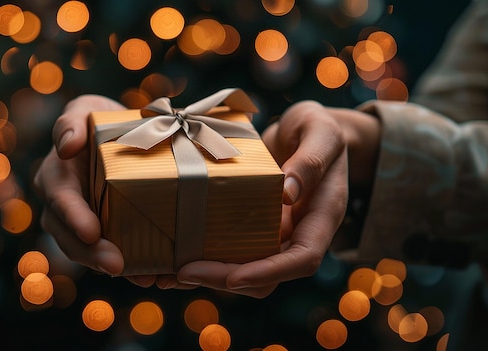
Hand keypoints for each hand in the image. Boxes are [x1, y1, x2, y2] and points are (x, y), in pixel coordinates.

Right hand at [33, 95, 126, 275]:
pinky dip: (133, 268)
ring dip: (114, 267)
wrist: (124, 138)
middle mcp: (63, 209)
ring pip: (91, 254)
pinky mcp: (106, 237)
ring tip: (141, 277)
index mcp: (55, 179)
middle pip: (71, 238)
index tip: (92, 232)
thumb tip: (66, 146)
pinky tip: (153, 275)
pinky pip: (114, 255)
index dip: (74, 217)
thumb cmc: (99, 120)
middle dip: (92, 254)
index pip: (60, 200)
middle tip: (117, 266)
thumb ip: (71, 122)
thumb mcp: (86, 110)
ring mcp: (83, 226)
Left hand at [157, 101, 377, 297]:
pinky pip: (229, 248)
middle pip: (266, 274)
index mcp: (321, 217)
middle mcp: (297, 233)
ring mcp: (273, 232)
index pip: (302, 259)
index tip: (235, 278)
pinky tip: (168, 256)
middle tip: (184, 272)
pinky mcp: (251, 224)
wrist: (307, 130)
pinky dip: (201, 255)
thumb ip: (311, 159)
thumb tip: (287, 192)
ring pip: (244, 269)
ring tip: (166, 274)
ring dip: (207, 275)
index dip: (269, 272)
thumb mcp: (321, 132)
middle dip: (225, 278)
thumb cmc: (319, 128)